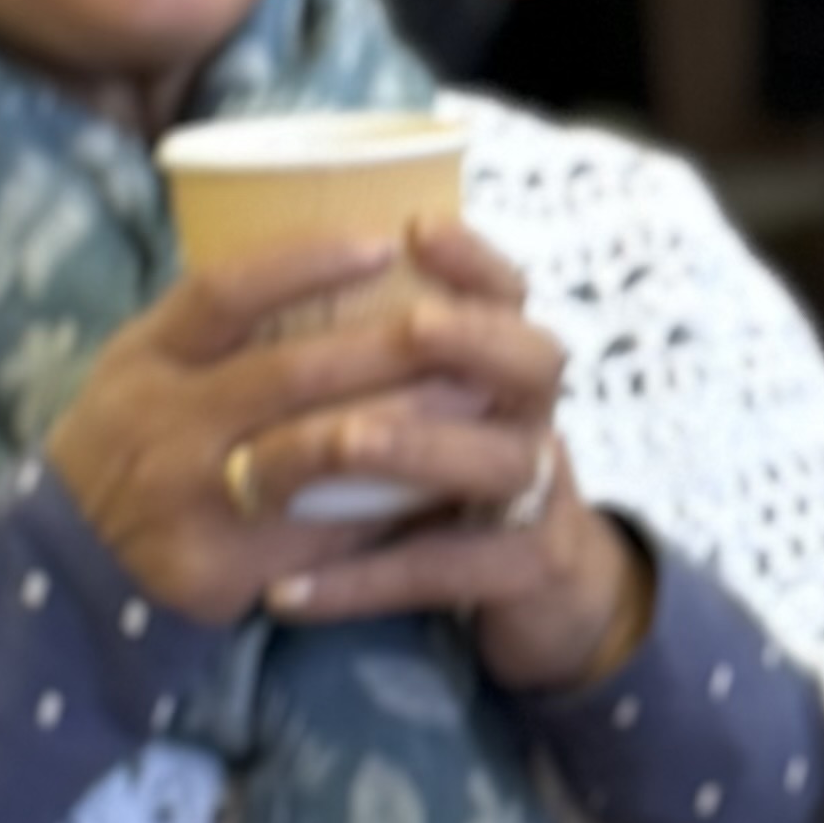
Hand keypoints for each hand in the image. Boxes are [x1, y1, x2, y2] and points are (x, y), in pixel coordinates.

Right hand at [44, 229, 522, 627]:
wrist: (64, 565)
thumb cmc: (126, 444)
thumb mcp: (140, 366)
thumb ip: (215, 322)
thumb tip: (330, 253)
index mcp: (147, 358)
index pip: (225, 292)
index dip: (306, 262)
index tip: (382, 243)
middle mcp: (165, 422)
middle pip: (289, 371)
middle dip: (388, 347)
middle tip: (462, 327)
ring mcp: (191, 498)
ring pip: (316, 451)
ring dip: (404, 422)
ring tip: (470, 397)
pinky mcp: (218, 567)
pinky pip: (319, 531)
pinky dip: (384, 504)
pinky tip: (439, 481)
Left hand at [258, 221, 655, 692]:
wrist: (546, 593)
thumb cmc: (458, 482)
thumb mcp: (438, 411)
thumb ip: (386, 361)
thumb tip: (277, 298)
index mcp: (510, 368)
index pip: (510, 294)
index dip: (475, 260)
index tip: (419, 228)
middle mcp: (537, 420)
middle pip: (534, 362)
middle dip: (473, 337)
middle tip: (412, 325)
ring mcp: (538, 496)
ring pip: (497, 463)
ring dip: (418, 447)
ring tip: (346, 440)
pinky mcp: (524, 570)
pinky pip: (441, 571)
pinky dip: (360, 580)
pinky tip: (286, 590)